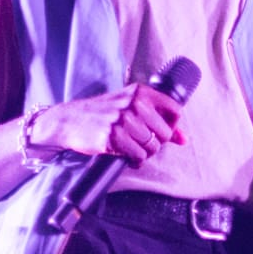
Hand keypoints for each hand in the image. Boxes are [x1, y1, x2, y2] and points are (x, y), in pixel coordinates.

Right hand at [27, 85, 186, 162]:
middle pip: (164, 133)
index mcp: (139, 92)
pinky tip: (126, 156)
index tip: (160, 132)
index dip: (172, 126)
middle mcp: (132, 103)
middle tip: (142, 143)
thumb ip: (158, 120)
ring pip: (152, 147)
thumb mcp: (129, 108)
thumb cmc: (102, 114)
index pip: (174, 110)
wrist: (68, 120)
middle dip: (156, 144)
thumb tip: (184, 139)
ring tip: (132, 150)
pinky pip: (137, 156)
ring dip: (145, 154)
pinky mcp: (112, 136)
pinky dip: (135, 161)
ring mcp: (121, 119)